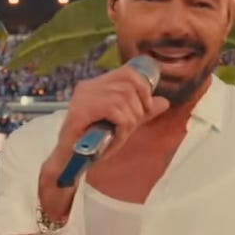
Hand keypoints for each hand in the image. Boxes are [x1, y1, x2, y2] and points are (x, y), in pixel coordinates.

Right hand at [37, 66, 170, 219]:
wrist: (70, 161)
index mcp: (98, 84)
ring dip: (129, 121)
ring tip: (121, 135)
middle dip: (138, 108)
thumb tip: (164, 102)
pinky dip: (121, 129)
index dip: (144, 88)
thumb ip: (142, 111)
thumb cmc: (93, 142)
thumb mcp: (123, 124)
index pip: (128, 72)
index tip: (146, 107)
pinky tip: (115, 138)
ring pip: (123, 99)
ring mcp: (84, 96)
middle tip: (131, 126)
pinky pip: (115, 112)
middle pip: (129, 85)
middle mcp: (89, 86)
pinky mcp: (81, 110)